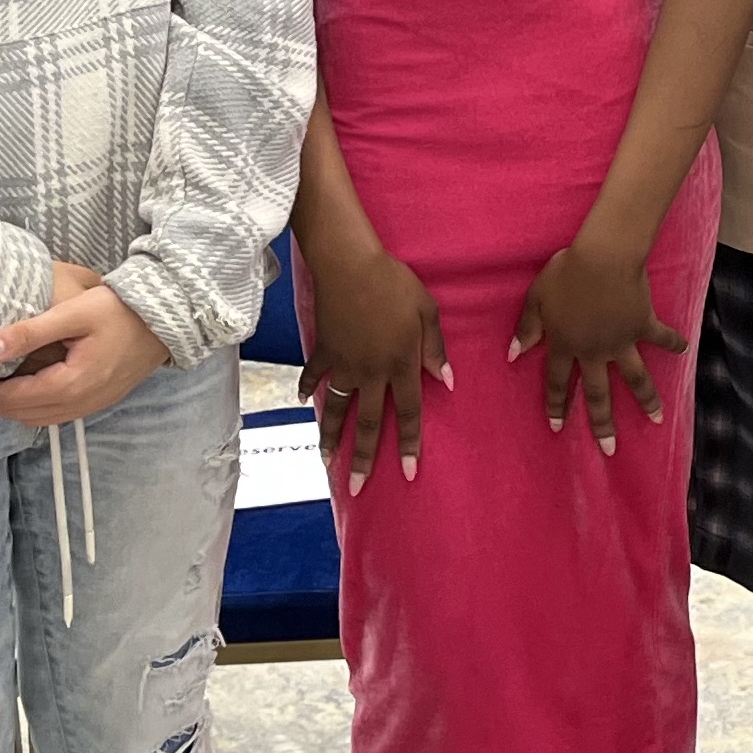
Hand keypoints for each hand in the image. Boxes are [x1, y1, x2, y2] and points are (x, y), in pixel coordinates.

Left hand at [0, 264, 171, 425]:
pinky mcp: (99, 401)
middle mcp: (81, 404)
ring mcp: (92, 406)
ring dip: (15, 403)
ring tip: (0, 377)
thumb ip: (27, 332)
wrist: (167, 318)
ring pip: (38, 418)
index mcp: (71, 385)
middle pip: (21, 415)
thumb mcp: (72, 313)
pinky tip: (31, 380)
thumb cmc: (120, 310)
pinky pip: (57, 413)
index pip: (11, 399)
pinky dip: (36, 403)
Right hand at [300, 229, 444, 492]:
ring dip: (331, 437)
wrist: (350, 265)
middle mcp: (371, 372)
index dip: (409, 443)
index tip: (408, 472)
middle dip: (363, 458)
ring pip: (338, 409)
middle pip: (368, 423)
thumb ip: (435, 348)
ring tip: (326, 462)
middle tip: (356, 487)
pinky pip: (315, 375)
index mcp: (401, 364)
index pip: (408, 413)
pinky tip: (307, 402)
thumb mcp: (427, 312)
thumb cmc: (395, 283)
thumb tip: (446, 380)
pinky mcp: (324, 349)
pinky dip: (309, 388)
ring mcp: (344, 363)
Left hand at [517, 232, 687, 456]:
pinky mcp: (643, 325)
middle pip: (598, 394)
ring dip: (647, 400)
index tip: (556, 427)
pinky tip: (684, 351)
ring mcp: (622, 341)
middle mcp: (594, 351)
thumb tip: (513, 354)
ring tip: (657, 419)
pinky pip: (661, 338)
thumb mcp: (536, 298)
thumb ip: (526, 327)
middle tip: (609, 448)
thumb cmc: (566, 274)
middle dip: (602, 422)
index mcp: (566, 345)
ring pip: (635, 378)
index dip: (556, 405)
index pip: (558, 382)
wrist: (604, 259)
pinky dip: (673, 343)